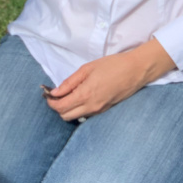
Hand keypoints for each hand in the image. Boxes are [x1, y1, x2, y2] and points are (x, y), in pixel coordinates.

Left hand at [43, 39, 174, 121]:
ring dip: (67, 109)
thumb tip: (54, 92)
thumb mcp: (87, 69)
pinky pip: (86, 114)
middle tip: (55, 95)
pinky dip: (78, 109)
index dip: (50, 102)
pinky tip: (80, 97)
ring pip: (76, 117)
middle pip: (65, 116)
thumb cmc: (112, 65)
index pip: (60, 107)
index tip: (47, 94)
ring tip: (67, 94)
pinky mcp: (105, 110)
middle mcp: (91, 107)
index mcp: (85, 94)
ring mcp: (99, 110)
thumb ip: (69, 82)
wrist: (135, 70)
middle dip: (57, 107)